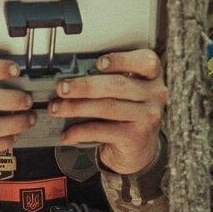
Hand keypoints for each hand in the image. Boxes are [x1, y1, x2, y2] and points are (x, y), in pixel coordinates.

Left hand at [49, 48, 165, 175]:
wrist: (138, 151)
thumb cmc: (127, 115)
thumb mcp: (126, 94)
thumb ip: (109, 81)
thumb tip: (73, 76)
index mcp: (152, 77)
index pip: (146, 61)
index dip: (121, 60)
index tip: (98, 63)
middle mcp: (155, 95)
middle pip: (117, 85)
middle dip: (84, 86)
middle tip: (62, 88)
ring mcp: (148, 116)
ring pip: (106, 107)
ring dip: (76, 107)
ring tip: (57, 108)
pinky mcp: (136, 137)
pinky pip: (102, 130)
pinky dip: (80, 131)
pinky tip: (68, 133)